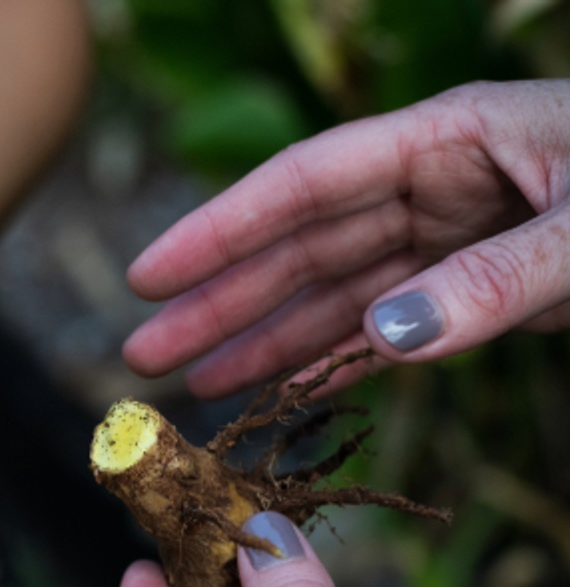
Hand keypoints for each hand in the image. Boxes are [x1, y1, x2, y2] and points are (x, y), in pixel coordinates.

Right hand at [123, 79, 569, 397]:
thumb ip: (496, 277)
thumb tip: (386, 336)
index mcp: (445, 141)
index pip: (301, 185)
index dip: (217, 232)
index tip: (148, 276)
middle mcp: (430, 190)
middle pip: (298, 251)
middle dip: (219, 303)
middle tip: (145, 353)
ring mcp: (445, 244)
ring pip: (332, 298)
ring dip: (264, 342)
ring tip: (200, 384)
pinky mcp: (469, 292)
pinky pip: (383, 331)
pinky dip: (336, 363)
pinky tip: (288, 390)